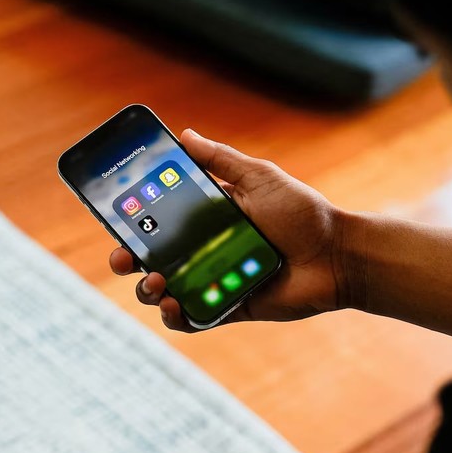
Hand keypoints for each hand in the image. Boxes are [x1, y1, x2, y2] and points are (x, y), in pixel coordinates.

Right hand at [109, 129, 346, 331]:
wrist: (337, 254)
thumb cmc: (303, 213)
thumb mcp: (261, 178)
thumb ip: (221, 160)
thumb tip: (183, 134)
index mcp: (210, 217)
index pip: (161, 218)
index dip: (133, 220)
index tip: (114, 215)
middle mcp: (207, 249)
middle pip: (154, 257)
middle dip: (129, 258)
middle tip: (123, 256)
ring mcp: (215, 280)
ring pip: (165, 290)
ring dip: (148, 288)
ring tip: (155, 281)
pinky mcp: (229, 307)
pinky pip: (193, 318)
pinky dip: (176, 316)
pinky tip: (172, 304)